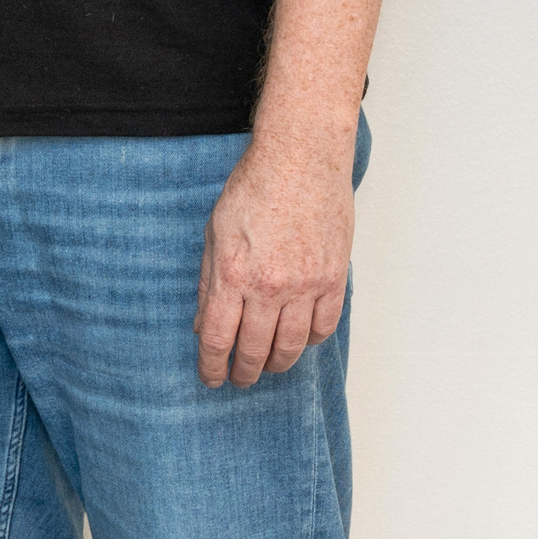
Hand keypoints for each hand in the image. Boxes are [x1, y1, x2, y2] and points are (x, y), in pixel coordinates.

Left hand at [195, 134, 354, 386]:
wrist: (301, 159)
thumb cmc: (253, 189)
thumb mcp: (215, 233)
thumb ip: (209, 282)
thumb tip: (204, 324)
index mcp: (232, 273)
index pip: (217, 338)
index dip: (211, 366)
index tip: (210, 378)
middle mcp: (269, 286)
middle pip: (254, 350)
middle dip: (244, 372)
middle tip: (239, 379)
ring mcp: (306, 285)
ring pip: (292, 346)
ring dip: (277, 363)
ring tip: (267, 365)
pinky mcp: (333, 279)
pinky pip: (324, 326)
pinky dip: (311, 341)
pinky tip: (300, 340)